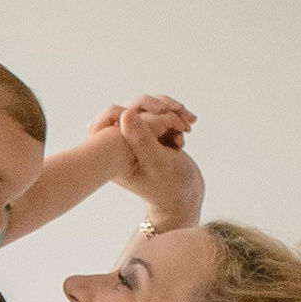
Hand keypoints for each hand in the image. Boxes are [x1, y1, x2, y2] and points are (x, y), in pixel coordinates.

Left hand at [94, 93, 203, 229]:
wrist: (185, 194)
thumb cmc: (170, 185)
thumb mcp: (157, 162)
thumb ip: (141, 138)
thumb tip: (124, 112)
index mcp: (113, 153)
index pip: (113, 116)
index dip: (137, 109)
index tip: (161, 111)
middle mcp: (120, 144)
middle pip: (132, 107)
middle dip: (160, 108)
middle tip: (179, 116)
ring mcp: (134, 138)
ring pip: (147, 108)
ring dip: (171, 112)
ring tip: (187, 126)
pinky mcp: (147, 135)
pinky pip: (158, 114)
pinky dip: (174, 118)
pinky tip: (184, 134)